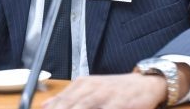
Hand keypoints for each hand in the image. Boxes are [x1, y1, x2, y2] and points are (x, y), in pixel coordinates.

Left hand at [42, 72, 166, 108]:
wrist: (144, 83)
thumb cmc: (115, 88)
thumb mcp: (88, 87)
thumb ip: (67, 96)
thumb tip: (45, 105)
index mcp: (81, 84)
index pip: (59, 101)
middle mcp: (91, 88)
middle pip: (68, 105)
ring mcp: (105, 95)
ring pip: (83, 107)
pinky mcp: (120, 103)